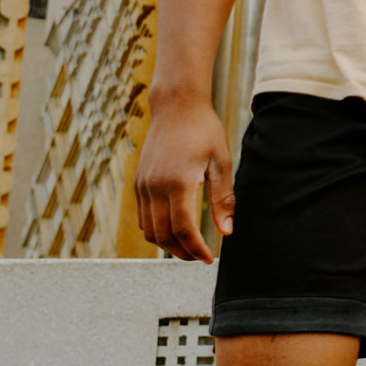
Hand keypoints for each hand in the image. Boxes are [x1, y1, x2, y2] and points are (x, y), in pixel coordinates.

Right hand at [134, 91, 233, 262]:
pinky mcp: (138, 182)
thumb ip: (224, 199)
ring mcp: (143, 185)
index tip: (209, 258)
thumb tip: (227, 232)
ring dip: (167, 245)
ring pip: (149, 230)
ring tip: (188, 248)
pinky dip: (155, 231)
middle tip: (200, 258)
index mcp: (178, 183)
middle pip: (163, 235)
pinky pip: (142, 217)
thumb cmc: (204, 131)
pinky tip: (173, 231)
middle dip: (182, 252)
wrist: (177, 107)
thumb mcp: (221, 163)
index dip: (196, 249)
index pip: (183, 230)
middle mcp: (154, 187)